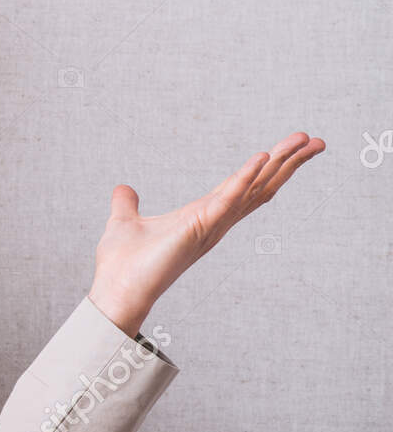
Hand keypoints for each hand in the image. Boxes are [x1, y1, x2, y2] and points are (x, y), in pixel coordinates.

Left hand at [87, 131, 324, 337]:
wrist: (115, 291)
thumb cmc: (122, 265)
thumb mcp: (124, 222)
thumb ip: (127, 205)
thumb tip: (123, 189)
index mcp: (202, 216)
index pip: (243, 186)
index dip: (268, 166)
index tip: (290, 146)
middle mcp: (214, 221)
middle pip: (260, 186)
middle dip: (288, 162)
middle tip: (316, 140)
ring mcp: (210, 225)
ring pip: (254, 189)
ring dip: (280, 163)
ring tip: (305, 141)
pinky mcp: (199, 227)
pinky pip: (227, 198)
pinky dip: (244, 177)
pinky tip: (262, 157)